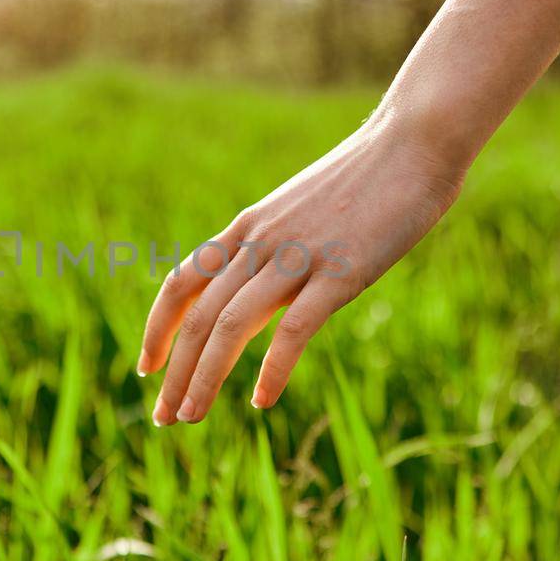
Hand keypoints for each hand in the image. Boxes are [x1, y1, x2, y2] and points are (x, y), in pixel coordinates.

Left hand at [138, 112, 466, 424]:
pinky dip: (271, 369)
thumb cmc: (365, 179)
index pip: (182, 284)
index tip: (146, 369)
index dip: (158, 329)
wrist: (413, 143)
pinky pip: (293, 328)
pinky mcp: (339, 272)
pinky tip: (261, 401)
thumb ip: (277, 248)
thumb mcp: (302, 211)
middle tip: (163, 417)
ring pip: (232, 325)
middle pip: (199, 316)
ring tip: (190, 416)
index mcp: (247, 228)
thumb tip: (263, 290)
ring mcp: (298, 256)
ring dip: (205, 376)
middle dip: (175, 370)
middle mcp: (260, 243)